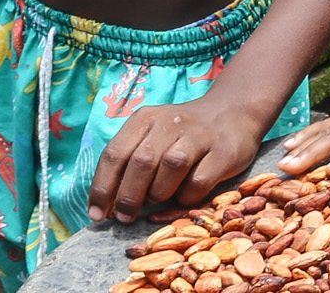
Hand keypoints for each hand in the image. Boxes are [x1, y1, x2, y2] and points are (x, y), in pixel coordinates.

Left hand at [87, 92, 263, 222]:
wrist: (233, 111)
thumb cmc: (183, 133)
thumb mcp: (152, 135)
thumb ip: (130, 161)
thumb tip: (108, 204)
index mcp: (145, 119)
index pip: (114, 154)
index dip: (102, 188)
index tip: (97, 214)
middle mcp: (170, 122)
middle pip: (141, 162)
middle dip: (128, 196)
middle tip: (125, 217)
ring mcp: (199, 135)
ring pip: (172, 165)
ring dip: (159, 191)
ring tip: (158, 199)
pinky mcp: (223, 151)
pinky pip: (199, 180)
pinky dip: (187, 195)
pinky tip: (185, 196)